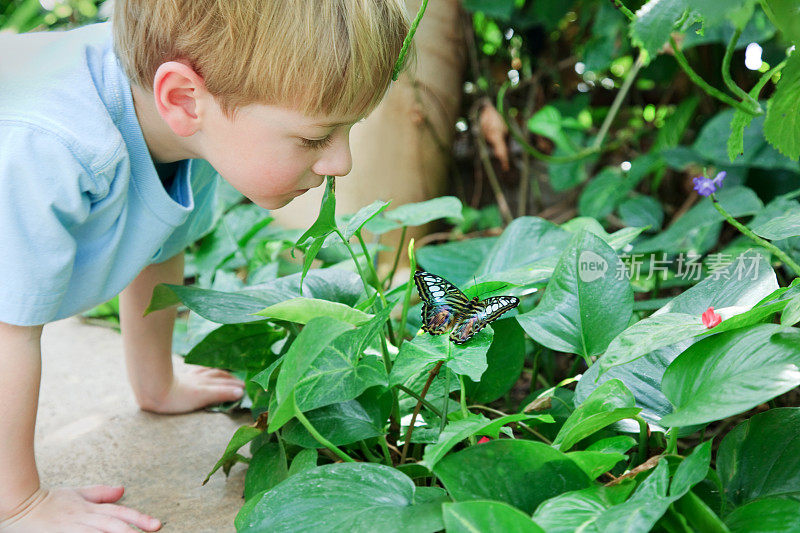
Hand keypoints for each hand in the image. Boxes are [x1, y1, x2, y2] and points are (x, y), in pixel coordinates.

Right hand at [0, 485, 160, 531]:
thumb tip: (122, 489)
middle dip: (133, 532)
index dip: (140, 519)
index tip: (157, 526)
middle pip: (115, 525)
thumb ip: (101, 494)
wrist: (22, 505)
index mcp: (93, 508)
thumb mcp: (78, 495)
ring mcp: (74, 528)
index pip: (122, 513)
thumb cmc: (50, 502)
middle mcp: (86, 518)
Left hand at [138, 365, 244, 413]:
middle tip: (240, 381)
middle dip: (230, 379)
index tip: (245, 387)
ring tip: (224, 374)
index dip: (235, 385)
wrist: (153, 389)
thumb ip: (222, 394)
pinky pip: (195, 371)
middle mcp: (199, 378)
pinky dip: (202, 370)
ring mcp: (189, 377)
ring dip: (218, 373)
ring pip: (207, 373)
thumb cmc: (177, 397)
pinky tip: (199, 371)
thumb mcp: (203, 397)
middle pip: (218, 376)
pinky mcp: (178, 378)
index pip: (224, 382)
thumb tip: (240, 392)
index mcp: (205, 384)